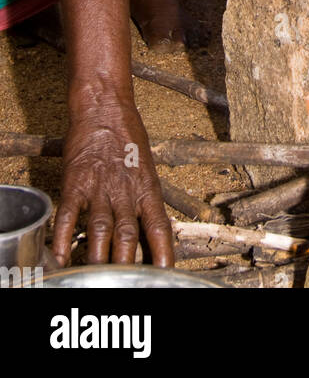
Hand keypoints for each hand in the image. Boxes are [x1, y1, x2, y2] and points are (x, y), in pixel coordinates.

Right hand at [53, 93, 172, 267]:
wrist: (104, 107)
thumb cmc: (128, 135)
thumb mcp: (147, 166)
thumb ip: (146, 197)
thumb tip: (149, 226)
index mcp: (147, 188)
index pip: (159, 227)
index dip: (163, 253)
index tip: (165, 273)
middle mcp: (125, 192)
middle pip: (128, 237)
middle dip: (127, 265)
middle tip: (126, 283)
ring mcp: (99, 188)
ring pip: (101, 231)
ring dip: (99, 258)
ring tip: (98, 280)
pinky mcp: (76, 183)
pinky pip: (69, 216)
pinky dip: (64, 239)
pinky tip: (61, 257)